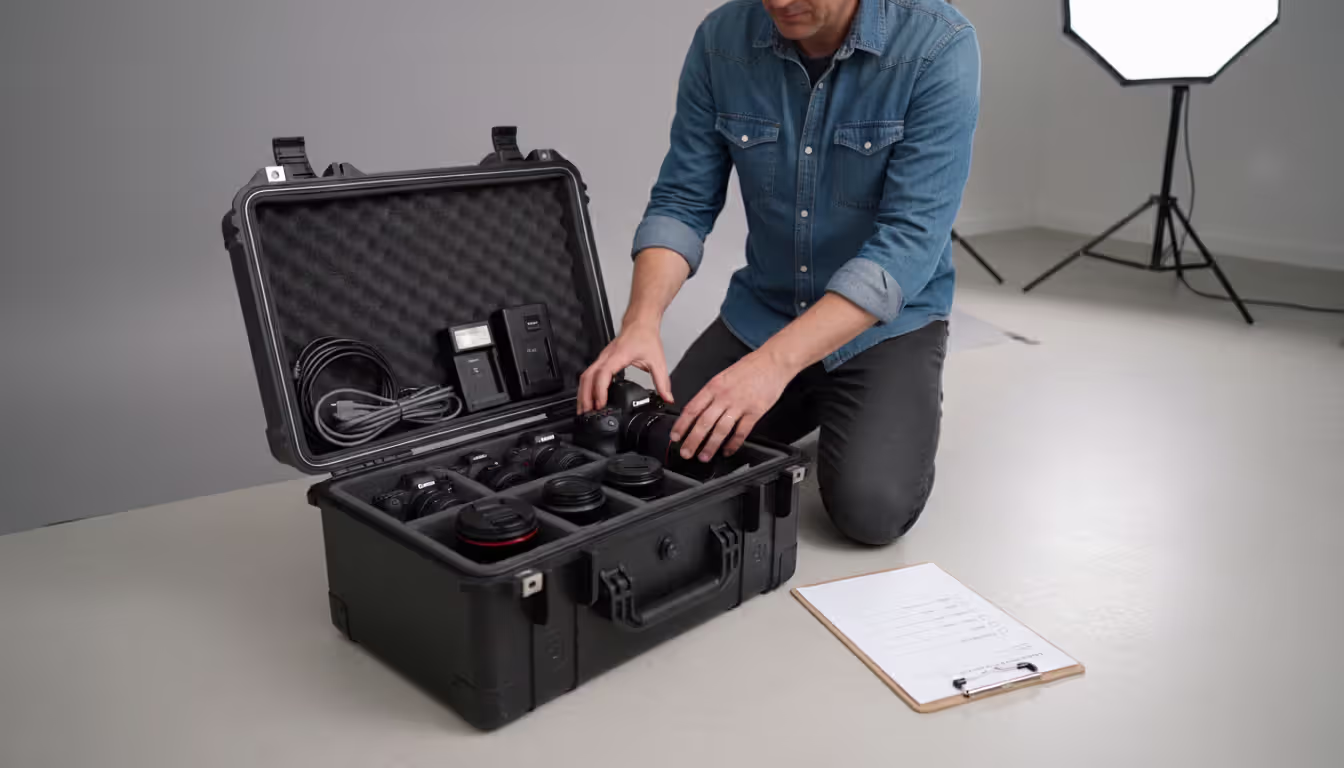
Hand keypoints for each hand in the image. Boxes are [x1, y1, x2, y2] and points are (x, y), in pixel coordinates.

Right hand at [578, 321, 673, 412]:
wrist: (640, 323)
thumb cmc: (645, 337)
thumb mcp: (658, 362)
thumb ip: (663, 382)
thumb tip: (667, 398)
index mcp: (618, 356)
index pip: (603, 374)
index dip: (600, 390)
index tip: (601, 404)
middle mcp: (606, 357)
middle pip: (588, 377)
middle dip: (585, 396)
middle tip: (587, 413)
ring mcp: (602, 358)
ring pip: (585, 376)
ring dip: (583, 393)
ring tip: (584, 409)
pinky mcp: (602, 360)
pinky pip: (589, 374)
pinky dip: (586, 387)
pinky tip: (589, 397)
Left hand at [670, 351, 795, 459]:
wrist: (773, 361)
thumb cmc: (750, 367)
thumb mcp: (723, 375)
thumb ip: (711, 392)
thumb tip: (698, 410)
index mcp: (714, 386)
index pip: (692, 409)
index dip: (682, 425)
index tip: (675, 436)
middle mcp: (724, 396)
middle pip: (703, 422)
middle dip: (692, 440)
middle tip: (685, 452)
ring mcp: (740, 405)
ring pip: (720, 429)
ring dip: (710, 446)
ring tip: (704, 456)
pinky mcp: (755, 412)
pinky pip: (741, 432)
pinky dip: (733, 444)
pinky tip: (728, 451)